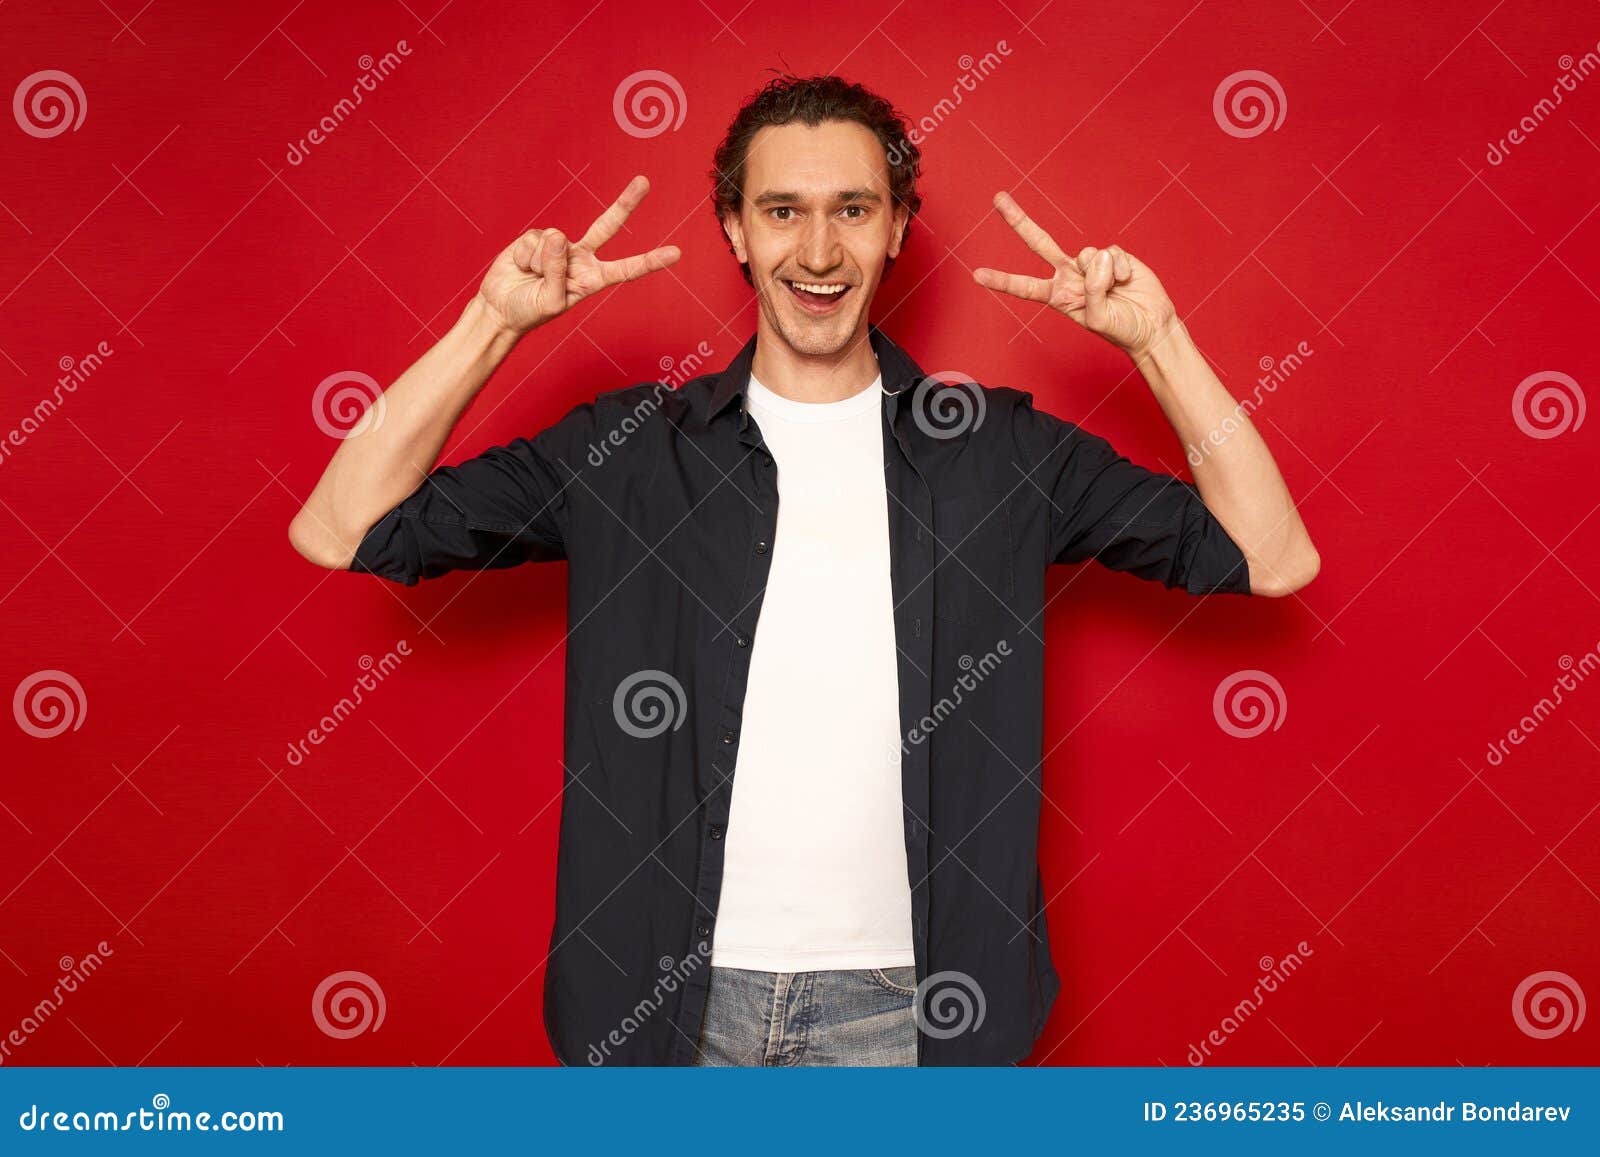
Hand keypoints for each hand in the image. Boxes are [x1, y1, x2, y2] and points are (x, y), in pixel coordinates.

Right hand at [476, 175, 680, 335]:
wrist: (500, 306)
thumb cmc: (530, 310)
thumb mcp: (550, 301)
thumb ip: (557, 272)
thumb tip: (557, 236)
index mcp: (592, 279)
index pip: (626, 269)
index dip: (650, 261)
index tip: (676, 253)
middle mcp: (581, 258)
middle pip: (607, 226)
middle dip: (626, 203)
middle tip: (644, 181)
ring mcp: (561, 245)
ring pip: (554, 242)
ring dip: (538, 263)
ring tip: (532, 277)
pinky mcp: (538, 237)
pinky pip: (534, 240)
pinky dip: (525, 255)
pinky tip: (522, 266)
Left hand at [972, 191, 1177, 356]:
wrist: (1151, 324)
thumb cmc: (1121, 328)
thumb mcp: (1099, 318)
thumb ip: (1092, 289)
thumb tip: (1096, 256)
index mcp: (1059, 296)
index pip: (1025, 287)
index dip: (1002, 280)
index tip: (977, 274)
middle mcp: (1069, 275)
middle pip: (1039, 243)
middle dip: (1018, 220)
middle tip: (998, 197)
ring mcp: (1090, 263)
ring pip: (1087, 254)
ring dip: (1103, 274)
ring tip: (1115, 290)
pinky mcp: (1112, 254)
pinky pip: (1111, 253)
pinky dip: (1121, 269)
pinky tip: (1126, 280)